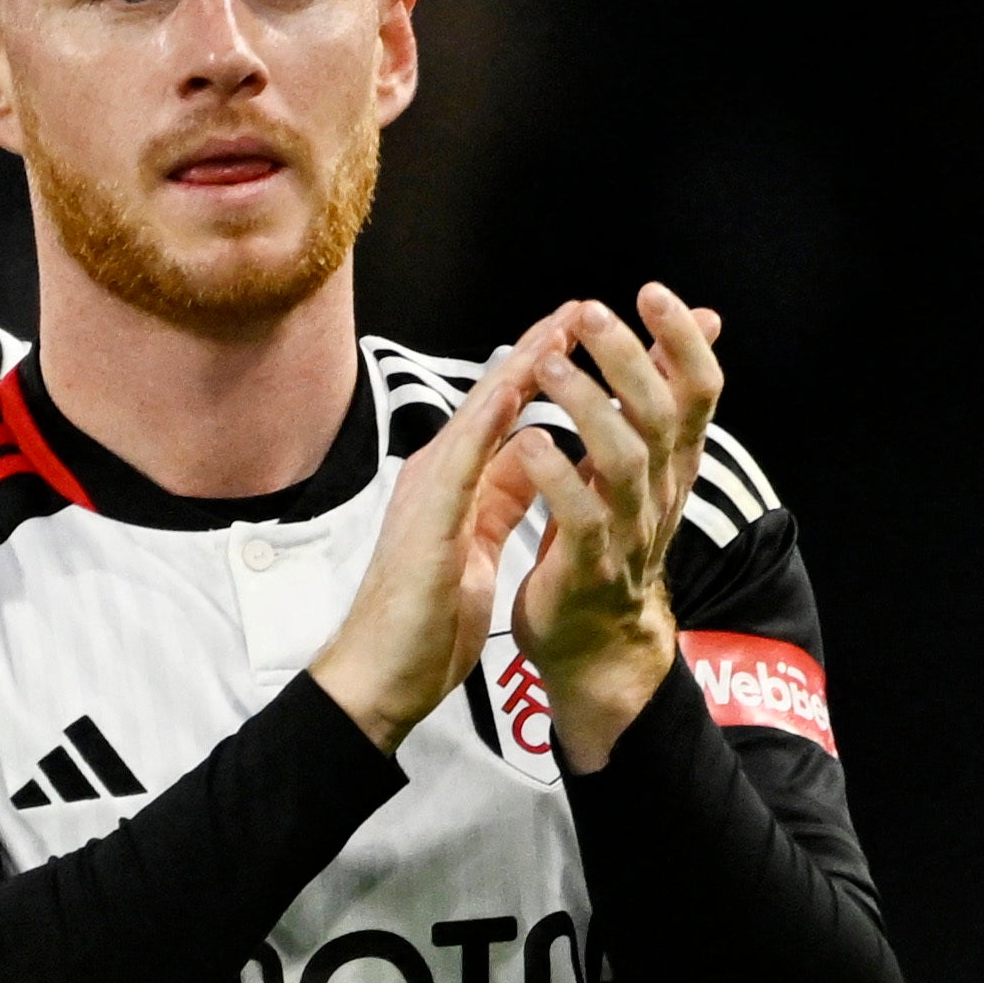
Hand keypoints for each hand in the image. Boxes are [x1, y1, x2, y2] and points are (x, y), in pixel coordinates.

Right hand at [301, 305, 581, 747]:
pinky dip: (490, 419)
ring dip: (524, 365)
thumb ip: (501, 498)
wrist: (380, 677)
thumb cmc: (425, 621)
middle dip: (548, 348)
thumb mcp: (478, 545)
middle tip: (593, 305)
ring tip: (564, 323)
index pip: (513, 412)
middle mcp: (441, 474)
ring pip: (482, 413)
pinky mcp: (426, 520)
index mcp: (459, 482)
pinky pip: (461, 459)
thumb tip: (536, 459)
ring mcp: (429, 492)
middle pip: (500, 397)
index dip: (555, 371)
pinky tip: (517, 384)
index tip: (603, 337)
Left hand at [501, 285, 725, 763]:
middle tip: (591, 314)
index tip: (653, 292)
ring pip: (623, 458)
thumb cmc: (604, 539)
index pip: (697, 391)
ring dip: (588, 407)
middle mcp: (660, 491)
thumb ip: (656, 396)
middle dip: (629, 359)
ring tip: (549, 366)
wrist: (592, 641)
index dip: (681, 341)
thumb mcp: (637, 462)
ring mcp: (628, 530)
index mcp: (671, 463)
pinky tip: (527, 442)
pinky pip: (581, 518)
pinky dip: (555, 477)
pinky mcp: (588, 568)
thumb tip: (699, 322)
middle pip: (660, 413)